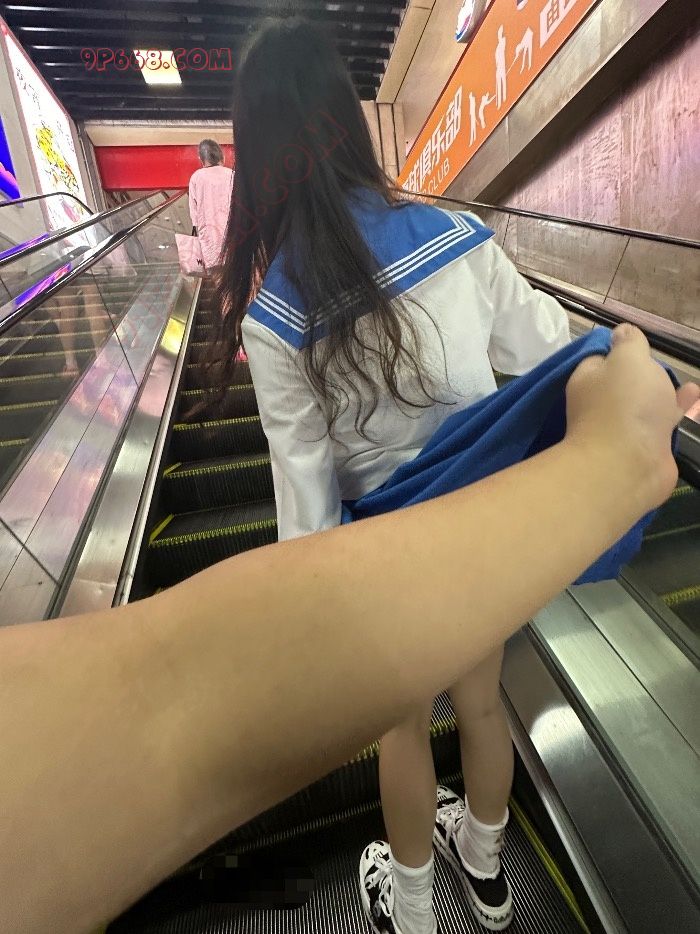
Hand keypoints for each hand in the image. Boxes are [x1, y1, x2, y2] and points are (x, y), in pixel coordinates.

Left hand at [565, 324, 699, 508]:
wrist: (628, 465)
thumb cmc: (624, 404)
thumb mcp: (628, 359)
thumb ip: (629, 343)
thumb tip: (621, 331)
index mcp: (588, 381)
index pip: (599, 359)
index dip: (619, 351)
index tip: (637, 346)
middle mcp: (600, 405)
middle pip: (623, 383)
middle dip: (642, 374)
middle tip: (660, 365)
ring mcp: (623, 428)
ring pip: (645, 404)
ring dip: (664, 393)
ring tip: (687, 384)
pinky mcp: (645, 447)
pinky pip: (662, 422)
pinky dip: (677, 408)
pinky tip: (693, 397)